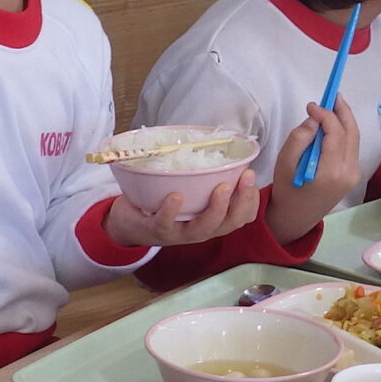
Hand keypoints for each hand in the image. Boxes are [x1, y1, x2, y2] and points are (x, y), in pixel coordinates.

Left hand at [105, 172, 261, 248]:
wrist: (128, 221)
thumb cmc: (163, 201)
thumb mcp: (189, 190)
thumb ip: (205, 176)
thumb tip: (222, 148)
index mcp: (211, 219)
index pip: (241, 217)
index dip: (252, 200)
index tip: (252, 177)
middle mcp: (200, 230)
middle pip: (228, 223)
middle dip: (241, 201)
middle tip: (246, 177)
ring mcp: (178, 233)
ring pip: (203, 228)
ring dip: (216, 208)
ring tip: (221, 188)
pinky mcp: (154, 231)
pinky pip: (164, 224)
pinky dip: (171, 210)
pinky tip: (177, 196)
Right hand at [262, 100, 360, 243]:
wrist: (297, 217)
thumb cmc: (287, 190)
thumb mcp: (284, 164)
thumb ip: (298, 139)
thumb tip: (314, 120)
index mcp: (331, 172)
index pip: (335, 134)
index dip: (326, 115)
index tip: (312, 105)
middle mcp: (348, 173)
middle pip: (351, 133)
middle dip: (342, 111)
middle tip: (332, 95)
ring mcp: (354, 174)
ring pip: (354, 138)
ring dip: (345, 120)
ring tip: (332, 105)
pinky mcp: (353, 174)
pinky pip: (352, 146)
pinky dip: (344, 132)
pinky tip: (333, 124)